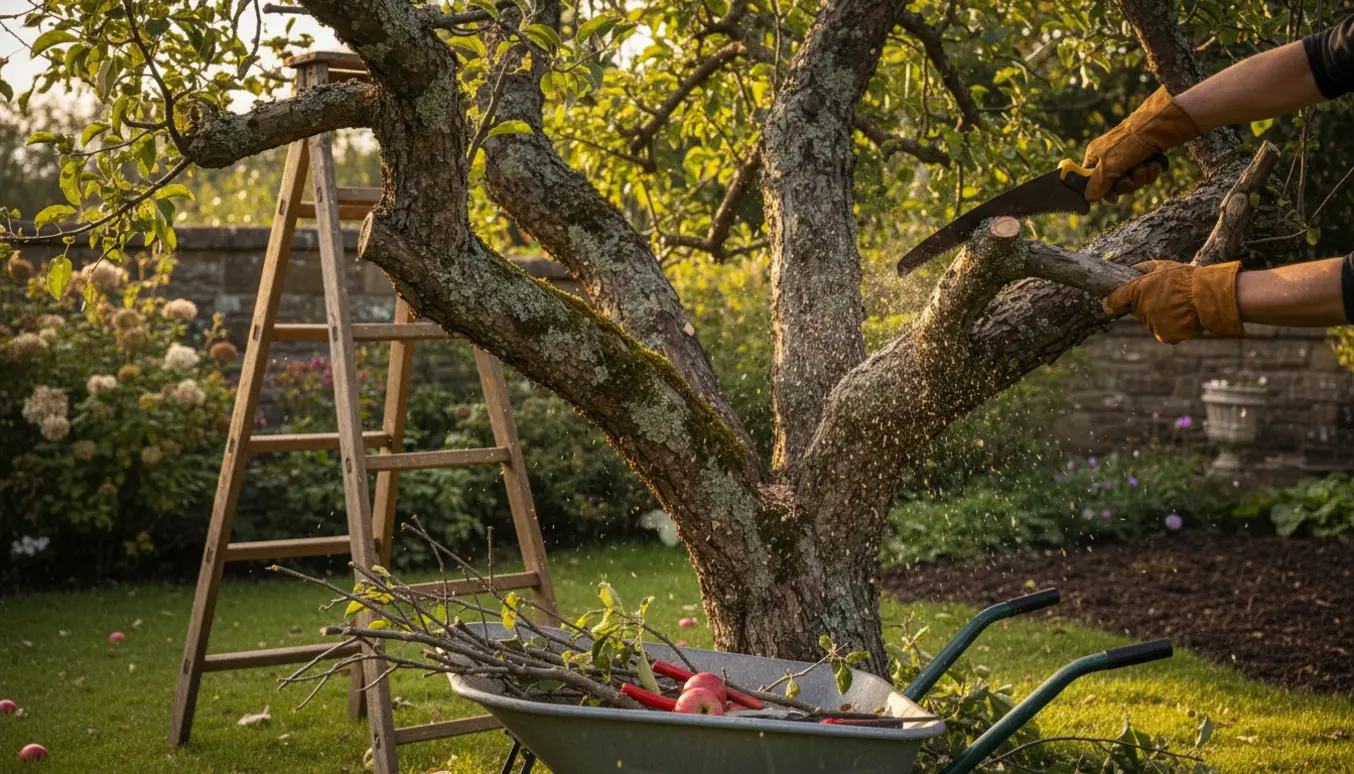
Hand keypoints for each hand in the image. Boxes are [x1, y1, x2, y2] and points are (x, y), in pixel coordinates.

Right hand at [1082, 86, 1199, 201]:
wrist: (1159, 125)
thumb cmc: (1129, 143)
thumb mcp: (1108, 165)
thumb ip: (1096, 184)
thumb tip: (1088, 197)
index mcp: (1095, 156)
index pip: (1092, 182)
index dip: (1103, 191)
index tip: (1113, 198)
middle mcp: (1110, 158)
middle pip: (1114, 185)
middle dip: (1126, 184)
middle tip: (1130, 177)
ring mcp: (1128, 159)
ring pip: (1131, 182)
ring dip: (1139, 178)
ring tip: (1144, 167)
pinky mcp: (1144, 158)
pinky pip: (1145, 176)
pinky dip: (1151, 173)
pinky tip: (1154, 164)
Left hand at [1103, 260, 1243, 342]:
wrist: (1206, 296)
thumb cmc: (1185, 279)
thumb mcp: (1164, 266)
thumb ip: (1145, 268)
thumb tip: (1133, 268)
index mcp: (1135, 292)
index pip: (1114, 302)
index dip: (1115, 303)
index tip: (1113, 306)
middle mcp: (1140, 310)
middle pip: (1139, 313)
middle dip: (1149, 306)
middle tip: (1167, 298)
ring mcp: (1152, 324)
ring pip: (1153, 323)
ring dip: (1162, 317)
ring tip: (1179, 306)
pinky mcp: (1164, 336)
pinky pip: (1166, 333)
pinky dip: (1173, 328)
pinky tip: (1184, 317)